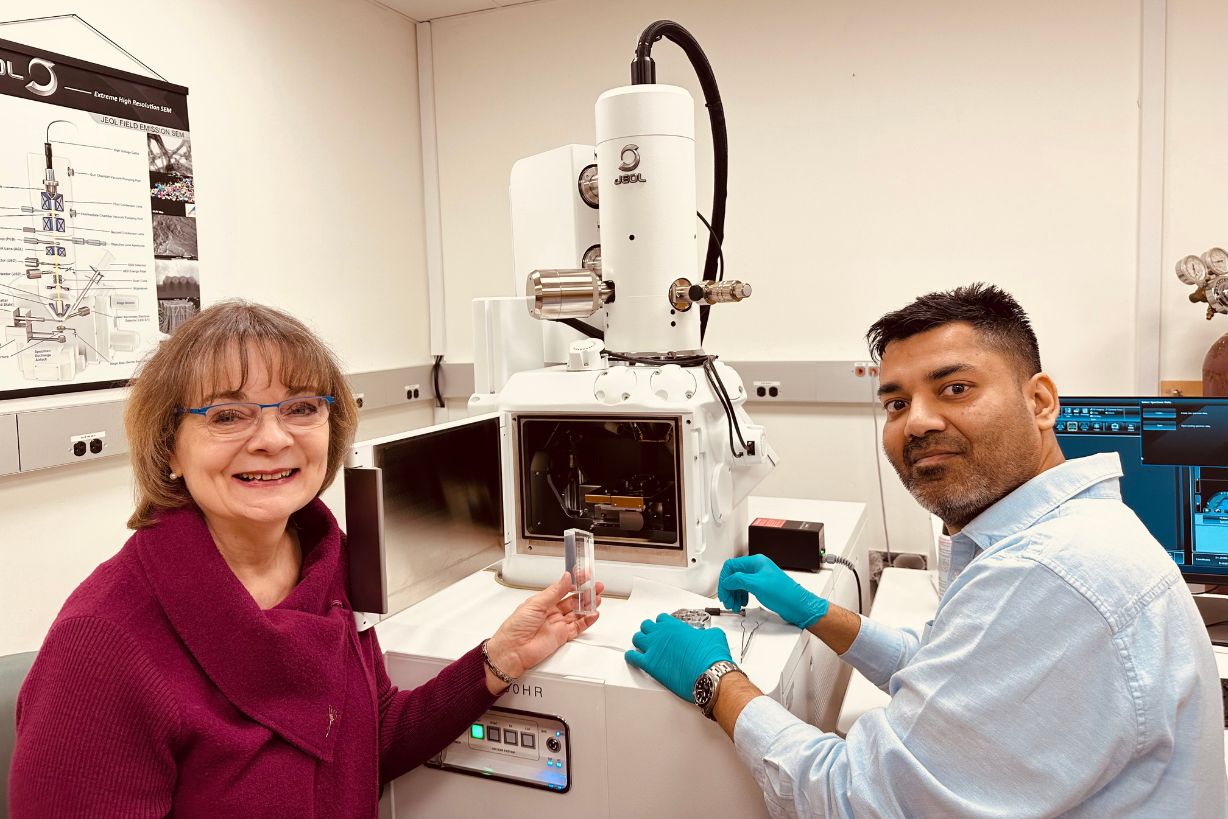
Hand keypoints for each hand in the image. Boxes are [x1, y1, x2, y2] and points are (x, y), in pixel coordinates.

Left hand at [486, 572, 602, 683]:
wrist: (512, 651)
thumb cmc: (515, 628)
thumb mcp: (535, 604)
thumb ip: (554, 592)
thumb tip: (566, 578)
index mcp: (543, 602)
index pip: (562, 588)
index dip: (574, 581)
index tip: (583, 574)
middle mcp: (551, 612)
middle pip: (573, 600)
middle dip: (585, 592)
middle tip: (595, 585)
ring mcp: (558, 624)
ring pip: (578, 612)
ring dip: (588, 605)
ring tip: (597, 597)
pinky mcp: (562, 636)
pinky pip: (578, 627)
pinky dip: (587, 621)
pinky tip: (593, 614)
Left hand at [624, 613, 732, 700]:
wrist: (710, 674)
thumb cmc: (711, 657)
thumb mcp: (714, 635)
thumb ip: (705, 632)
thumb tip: (706, 634)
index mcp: (674, 626)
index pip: (661, 618)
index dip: (662, 624)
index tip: (663, 628)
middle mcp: (661, 635)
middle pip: (646, 626)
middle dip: (649, 630)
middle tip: (652, 636)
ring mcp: (654, 649)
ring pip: (637, 638)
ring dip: (639, 641)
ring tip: (642, 646)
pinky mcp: (650, 665)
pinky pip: (633, 658)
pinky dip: (631, 657)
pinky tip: (632, 658)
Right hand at [717, 554, 828, 627]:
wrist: (798, 605)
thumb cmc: (784, 594)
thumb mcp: (757, 585)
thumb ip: (738, 580)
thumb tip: (727, 581)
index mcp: (756, 562)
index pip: (731, 566)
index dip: (724, 579)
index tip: (723, 591)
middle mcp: (757, 568)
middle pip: (734, 575)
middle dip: (728, 588)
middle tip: (727, 600)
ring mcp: (760, 578)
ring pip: (739, 583)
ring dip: (734, 594)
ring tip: (734, 604)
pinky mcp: (762, 587)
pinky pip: (746, 589)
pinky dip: (741, 596)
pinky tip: (741, 603)